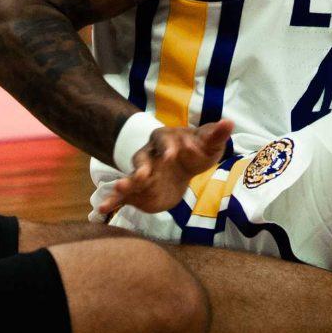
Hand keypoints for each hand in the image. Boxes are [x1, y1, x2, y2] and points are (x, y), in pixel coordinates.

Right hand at [97, 119, 235, 215]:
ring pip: (130, 176)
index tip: (176, 153)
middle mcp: (150, 154)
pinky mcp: (137, 190)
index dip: (170, 145)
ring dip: (125, 182)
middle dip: (142, 165)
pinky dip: (112, 201)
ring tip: (120, 188)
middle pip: (143, 157)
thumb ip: (217, 134)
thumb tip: (230, 121)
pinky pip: (122, 195)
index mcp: (167, 139)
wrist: (185, 167)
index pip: (166, 138)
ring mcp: (141, 173)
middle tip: (143, 174)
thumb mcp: (209, 144)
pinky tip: (101, 210)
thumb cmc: (197, 151)